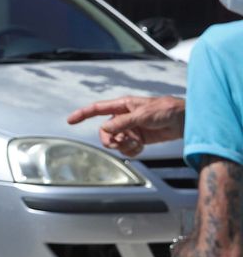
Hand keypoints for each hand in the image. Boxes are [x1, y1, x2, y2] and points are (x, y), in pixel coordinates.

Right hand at [66, 95, 185, 157]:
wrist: (186, 121)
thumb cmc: (166, 110)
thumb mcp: (144, 114)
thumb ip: (123, 122)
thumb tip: (105, 129)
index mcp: (122, 106)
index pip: (97, 109)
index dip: (82, 114)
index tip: (70, 120)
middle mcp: (123, 118)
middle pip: (104, 132)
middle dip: (110, 139)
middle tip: (119, 142)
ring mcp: (130, 129)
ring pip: (115, 142)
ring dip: (123, 146)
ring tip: (136, 144)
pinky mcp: (139, 139)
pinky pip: (127, 149)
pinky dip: (131, 151)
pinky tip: (140, 147)